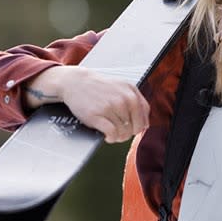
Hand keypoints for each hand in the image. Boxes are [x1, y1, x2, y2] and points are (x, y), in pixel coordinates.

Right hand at [26, 66, 149, 142]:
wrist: (76, 82)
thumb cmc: (101, 87)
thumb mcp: (124, 88)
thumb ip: (139, 103)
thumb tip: (146, 125)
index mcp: (131, 93)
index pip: (143, 120)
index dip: (137, 128)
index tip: (129, 128)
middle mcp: (123, 99)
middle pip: (134, 128)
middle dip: (128, 134)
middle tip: (119, 132)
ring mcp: (110, 107)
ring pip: (123, 132)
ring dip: (118, 137)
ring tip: (111, 132)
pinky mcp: (96, 115)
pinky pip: (112, 133)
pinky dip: (111, 138)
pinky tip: (106, 136)